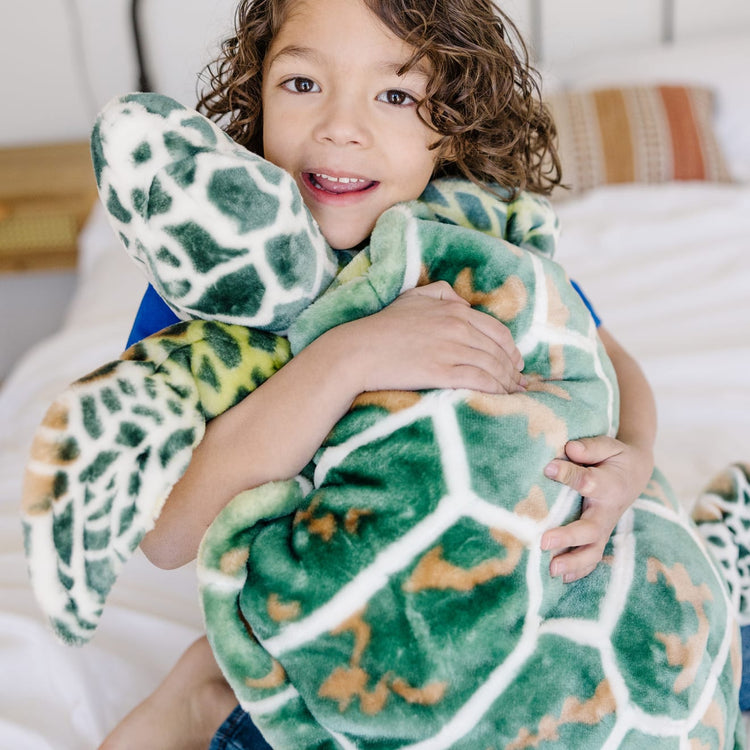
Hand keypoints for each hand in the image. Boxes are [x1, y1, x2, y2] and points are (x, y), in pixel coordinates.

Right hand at [342, 281, 525, 394]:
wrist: (359, 350)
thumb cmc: (383, 326)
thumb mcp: (413, 297)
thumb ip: (442, 292)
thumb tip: (464, 302)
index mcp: (454, 309)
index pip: (497, 331)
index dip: (512, 350)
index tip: (516, 363)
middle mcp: (458, 327)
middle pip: (499, 352)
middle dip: (513, 371)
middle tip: (520, 384)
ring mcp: (451, 349)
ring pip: (493, 367)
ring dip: (507, 383)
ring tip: (512, 395)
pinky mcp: (442, 372)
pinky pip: (480, 381)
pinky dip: (495, 390)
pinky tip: (500, 398)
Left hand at [539, 435, 653, 582]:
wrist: (636, 473)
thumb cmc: (616, 457)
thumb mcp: (609, 445)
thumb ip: (590, 447)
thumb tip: (568, 449)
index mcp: (610, 484)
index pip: (588, 482)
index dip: (569, 474)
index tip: (549, 468)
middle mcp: (608, 510)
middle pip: (591, 528)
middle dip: (568, 537)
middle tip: (544, 542)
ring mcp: (605, 526)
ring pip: (593, 550)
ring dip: (573, 562)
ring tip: (552, 570)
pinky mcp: (600, 535)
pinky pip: (592, 557)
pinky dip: (580, 570)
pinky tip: (562, 579)